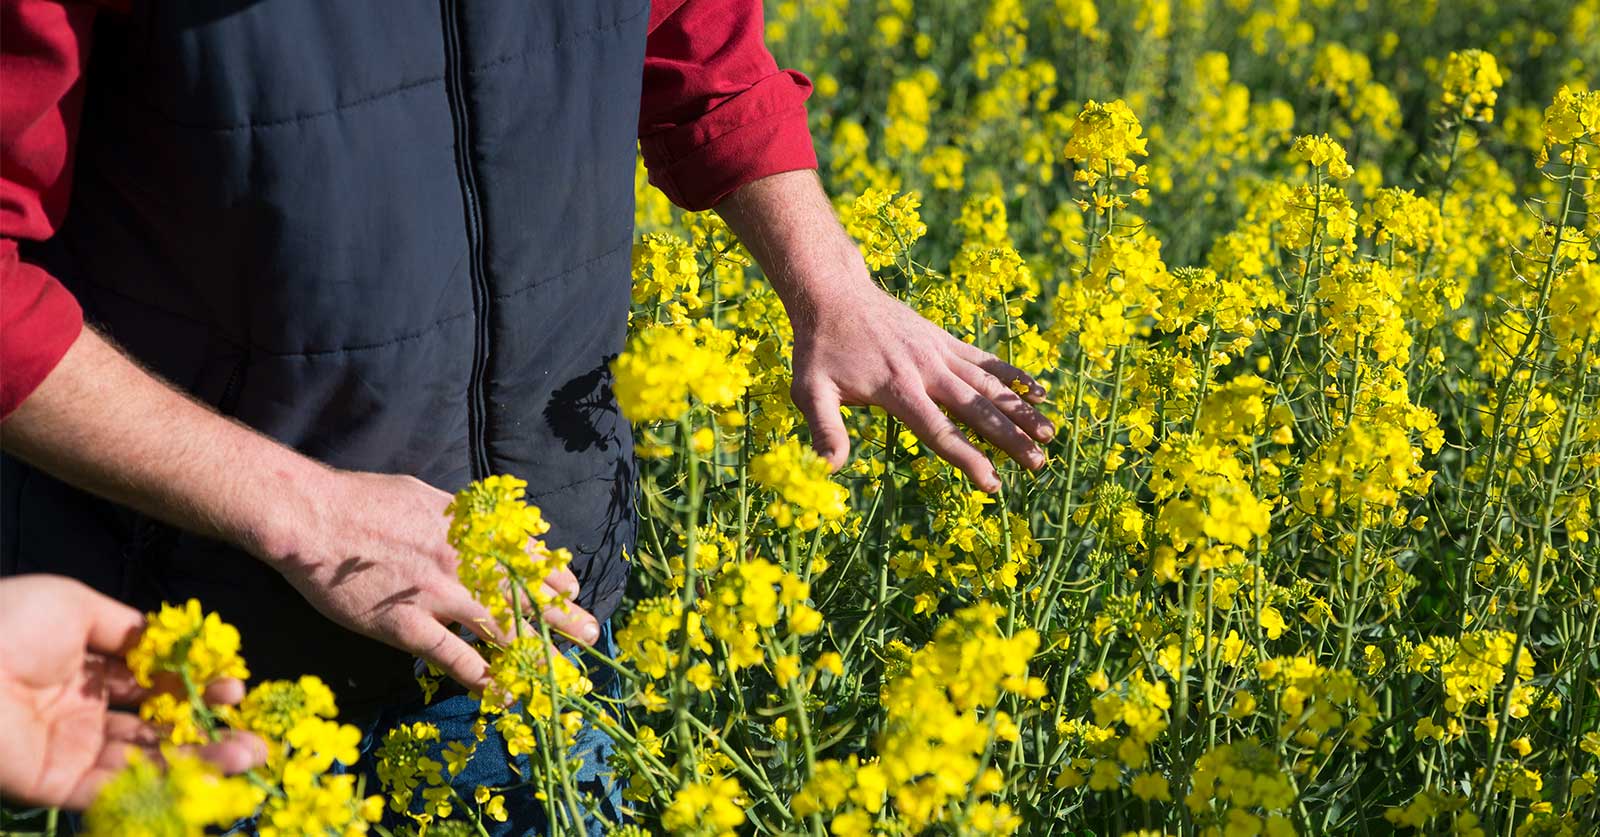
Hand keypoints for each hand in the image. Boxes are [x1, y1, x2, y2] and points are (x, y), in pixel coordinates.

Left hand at [0, 575, 264, 809]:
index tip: (235, 684)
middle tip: (254, 735)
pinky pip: (114, 789)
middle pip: (158, 730)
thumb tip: (171, 641)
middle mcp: (84, 714)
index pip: (155, 686)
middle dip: (209, 732)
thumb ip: (128, 628)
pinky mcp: (55, 782)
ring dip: (200, 762)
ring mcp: (71, 751)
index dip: (197, 687)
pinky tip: (204, 774)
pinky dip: (160, 784)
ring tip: (248, 755)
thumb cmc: (7, 623)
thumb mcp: (75, 606)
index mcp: (87, 671)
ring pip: (146, 763)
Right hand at [264, 470, 599, 691]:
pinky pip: (454, 658)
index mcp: (469, 530)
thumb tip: (478, 522)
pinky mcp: (406, 625)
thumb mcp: (424, 494)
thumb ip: (456, 514)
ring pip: (501, 630)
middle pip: (525, 596)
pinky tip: (502, 695)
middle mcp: (464, 563)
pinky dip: (483, 679)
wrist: (313, 516)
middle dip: (561, 618)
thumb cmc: (362, 498)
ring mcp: (438, 596)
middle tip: (590, 636)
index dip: (554, 578)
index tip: (572, 593)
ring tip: (558, 675)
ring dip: (534, 654)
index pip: (527, 557)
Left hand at [788, 274, 1054, 491]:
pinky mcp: (943, 339)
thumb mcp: (809, 390)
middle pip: (976, 408)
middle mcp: (926, 369)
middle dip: (1010, 438)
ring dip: (1020, 409)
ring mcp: (938, 352)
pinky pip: (984, 359)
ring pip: (988, 383)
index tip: (992, 484)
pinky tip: (1037, 389)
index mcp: (897, 388)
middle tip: (1039, 466)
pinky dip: (1011, 373)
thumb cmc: (819, 349)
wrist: (831, 293)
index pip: (940, 431)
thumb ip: (824, 430)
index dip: (968, 459)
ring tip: (1050, 434)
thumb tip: (828, 469)